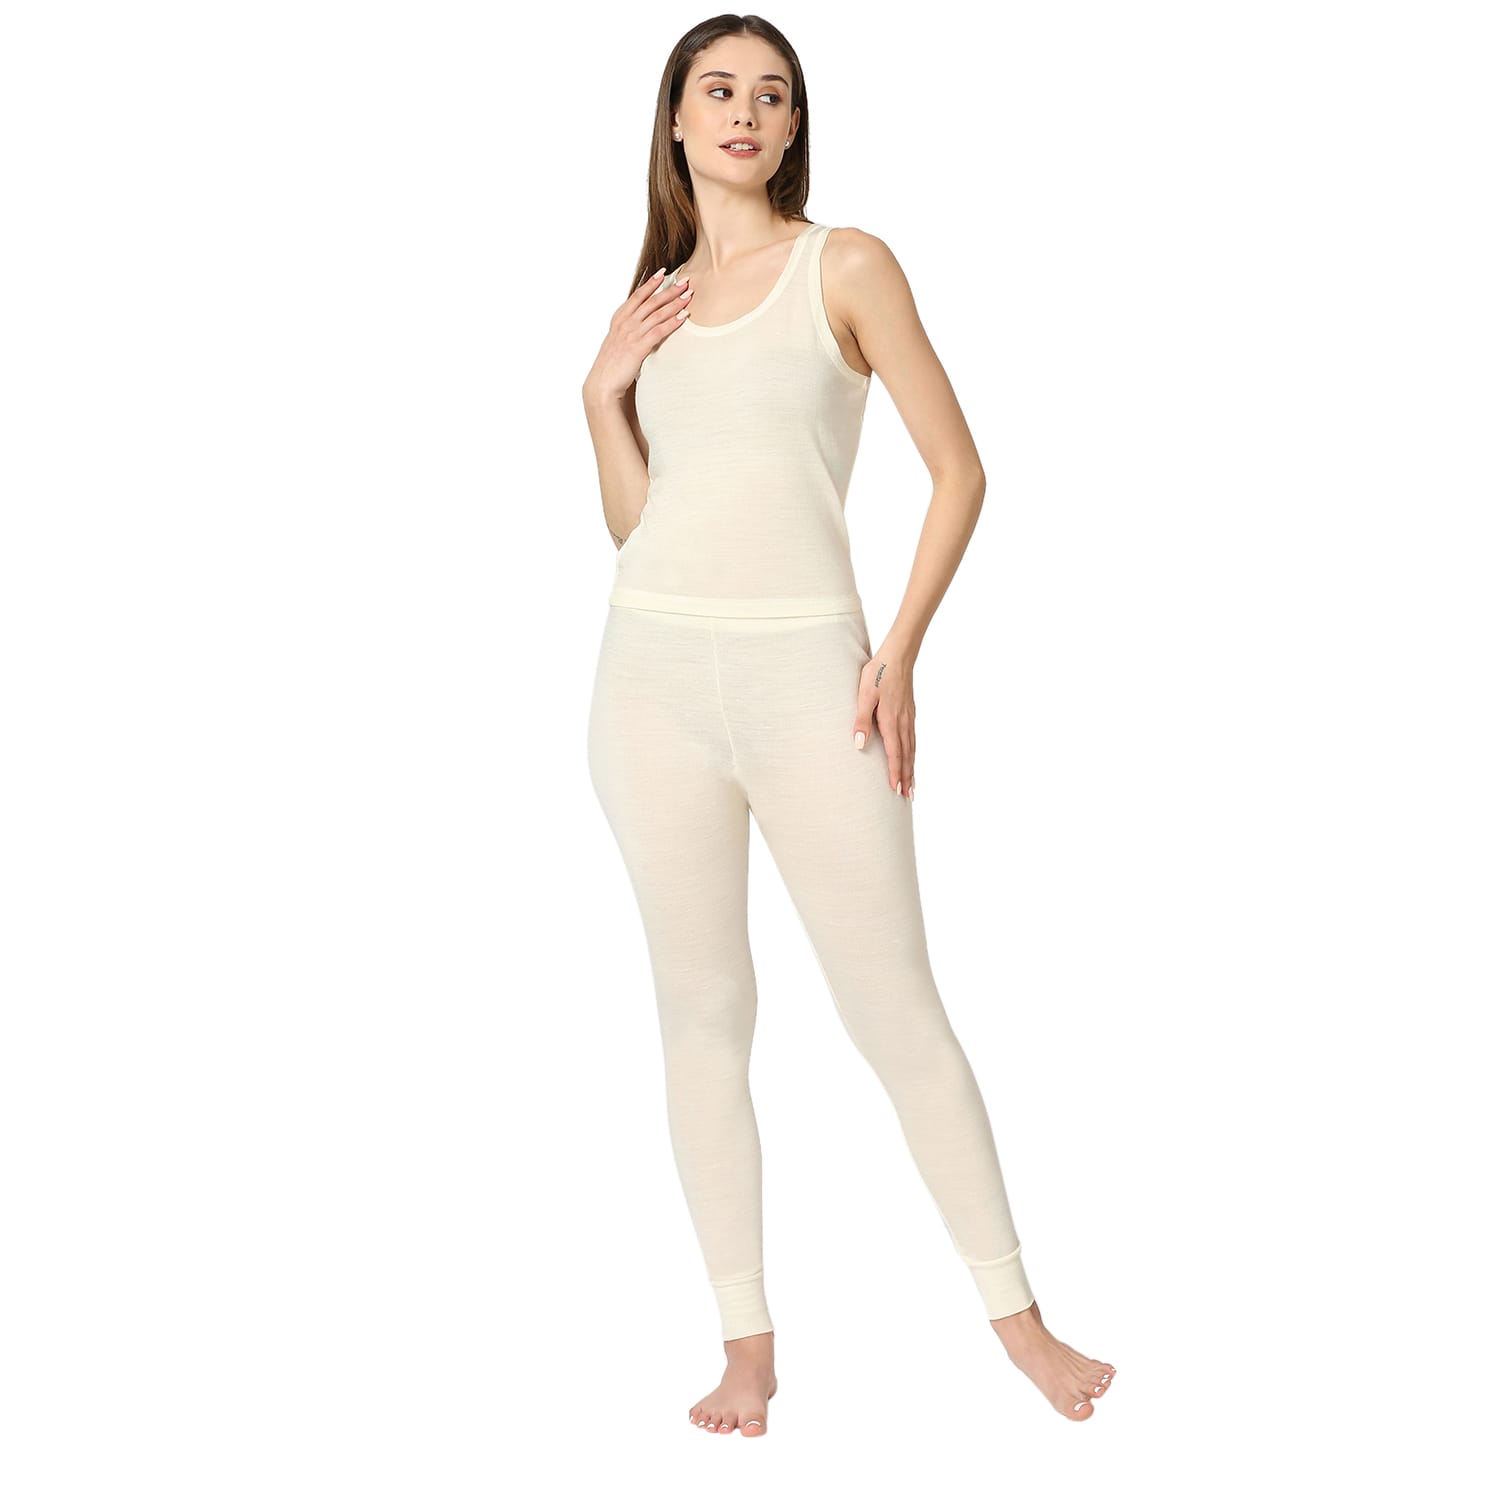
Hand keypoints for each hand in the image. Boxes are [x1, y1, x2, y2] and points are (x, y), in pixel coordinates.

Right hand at [583, 268, 694, 402]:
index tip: (663, 274)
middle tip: (685, 281)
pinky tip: (684, 317)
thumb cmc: (612, 366)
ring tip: (689, 295)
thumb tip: (642, 326)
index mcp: (619, 319)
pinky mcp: (638, 347)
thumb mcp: (618, 343)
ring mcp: (631, 334)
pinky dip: (673, 322)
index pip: (637, 296)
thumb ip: (629, 331)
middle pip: (651, 301)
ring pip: (657, 313)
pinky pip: (659, 331)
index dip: (651, 284)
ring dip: (675, 303)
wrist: (602, 384)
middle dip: (669, 290)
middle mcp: (625, 323)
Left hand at [852, 641, 914, 797]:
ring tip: (912, 784)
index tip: (896, 791)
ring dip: (912, 768)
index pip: (895, 754)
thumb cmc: (878, 672)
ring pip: (912, 748)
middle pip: (907, 756)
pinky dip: (914, 753)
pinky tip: (912, 756)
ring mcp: (909, 717)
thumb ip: (861, 720)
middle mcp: (903, 722)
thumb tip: (859, 744)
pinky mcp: (910, 712)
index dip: (895, 773)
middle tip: (908, 797)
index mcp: (891, 721)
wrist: (899, 655)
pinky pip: (913, 738)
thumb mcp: (864, 694)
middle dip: (907, 777)